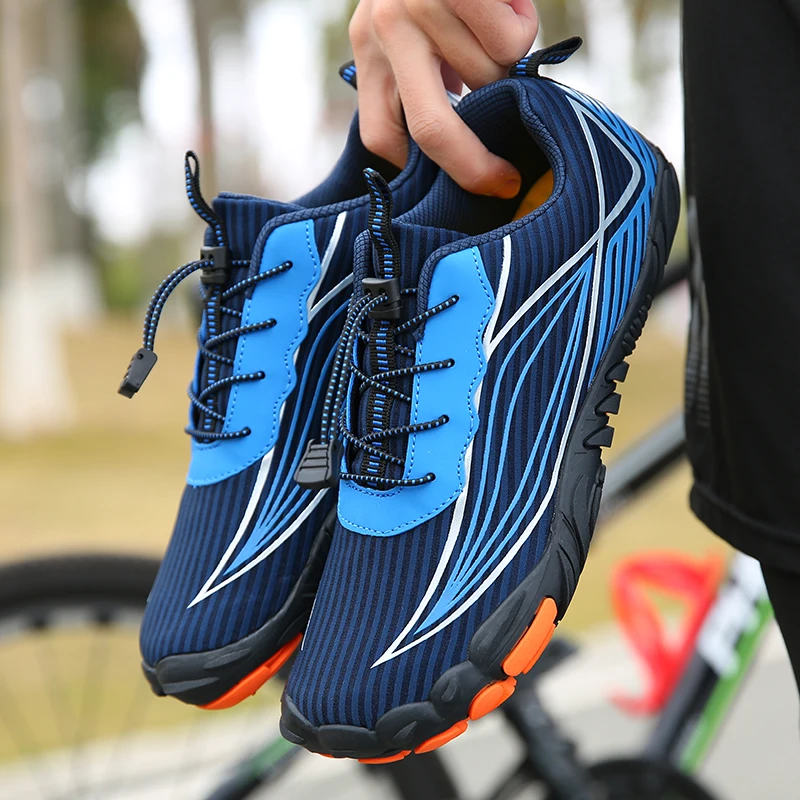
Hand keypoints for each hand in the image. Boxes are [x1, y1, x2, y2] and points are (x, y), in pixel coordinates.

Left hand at [350, 0, 537, 197]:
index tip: (453, 184)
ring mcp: (420, 6)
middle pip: (429, 127)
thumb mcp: (416, 23)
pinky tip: (507, 2)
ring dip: (507, 66)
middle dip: (470, 165)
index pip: (382, 134)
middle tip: (504, 182)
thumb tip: (463, 136)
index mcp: (369, 44)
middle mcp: (386, 27)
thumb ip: (425, 73)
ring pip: (486, 77)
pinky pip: (509, 43)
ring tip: (498, 25)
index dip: (420, 169)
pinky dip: (524, 28)